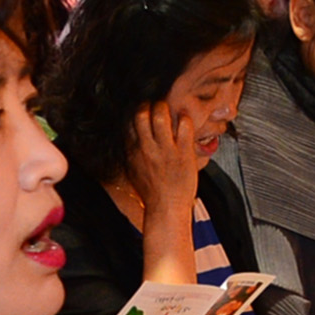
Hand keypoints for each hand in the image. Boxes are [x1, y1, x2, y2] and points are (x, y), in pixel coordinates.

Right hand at [125, 99, 208, 220]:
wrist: (166, 210)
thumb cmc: (152, 192)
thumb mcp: (134, 170)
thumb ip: (132, 152)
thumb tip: (131, 137)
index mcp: (133, 151)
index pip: (129, 122)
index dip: (136, 111)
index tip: (143, 109)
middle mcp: (147, 148)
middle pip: (141, 114)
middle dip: (149, 105)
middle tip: (157, 106)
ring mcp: (165, 151)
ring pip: (161, 117)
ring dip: (166, 108)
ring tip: (171, 110)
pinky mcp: (183, 154)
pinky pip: (184, 127)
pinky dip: (185, 119)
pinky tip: (185, 120)